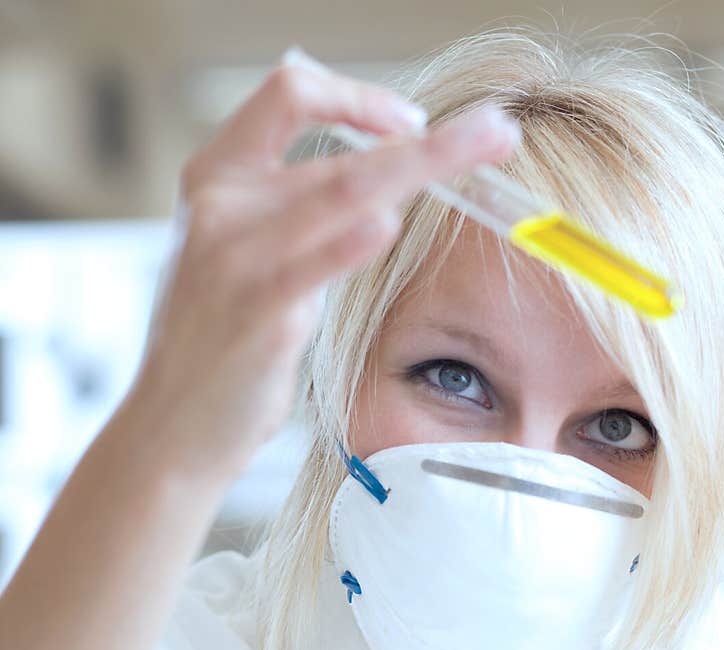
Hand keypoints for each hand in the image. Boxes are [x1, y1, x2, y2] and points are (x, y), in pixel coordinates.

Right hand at [124, 53, 520, 486]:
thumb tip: (376, 185)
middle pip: (340, 150)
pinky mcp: (256, 314)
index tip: (411, 120)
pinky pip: (311, 267)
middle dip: (433, 141)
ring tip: (485, 154)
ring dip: (424, 168)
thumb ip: (292, 212)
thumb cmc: (219, 344)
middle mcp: (221, 205)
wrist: (172, 426)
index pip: (289, 94)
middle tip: (496, 131)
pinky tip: (390, 224)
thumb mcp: (241, 256)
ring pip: (341, 192)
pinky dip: (352, 241)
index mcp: (217, 178)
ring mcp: (235, 257)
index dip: (355, 96)